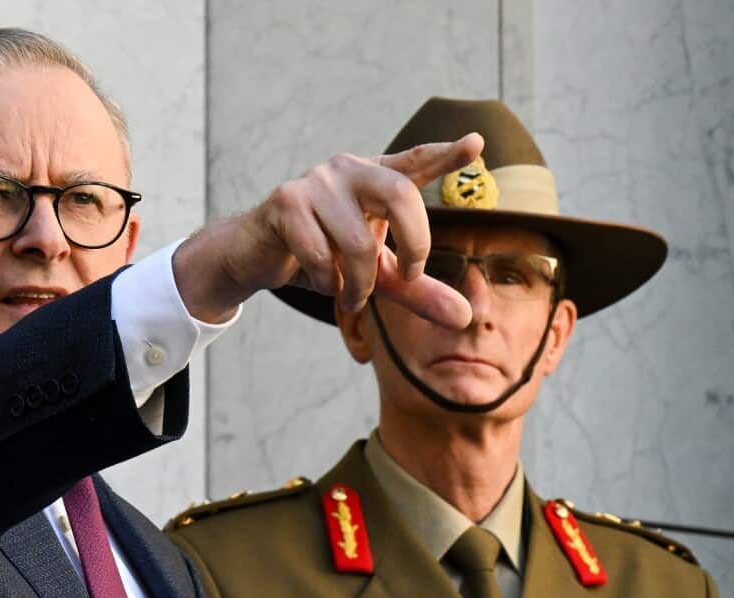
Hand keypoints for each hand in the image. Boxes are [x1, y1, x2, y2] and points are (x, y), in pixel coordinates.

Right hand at [173, 133, 482, 328]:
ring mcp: (316, 182)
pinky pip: (318, 253)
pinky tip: (320, 282)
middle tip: (409, 276)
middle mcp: (349, 170)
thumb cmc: (324, 256)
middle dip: (414, 245)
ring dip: (358, 284)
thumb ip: (418, 291)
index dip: (445, 154)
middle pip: (400, 196)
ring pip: (357, 242)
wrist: (257, 254)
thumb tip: (464, 318)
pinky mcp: (286, 202)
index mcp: (376, 178)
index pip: (416, 161)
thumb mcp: (377, 274)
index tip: (476, 144)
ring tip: (350, 296)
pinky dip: (325, 281)